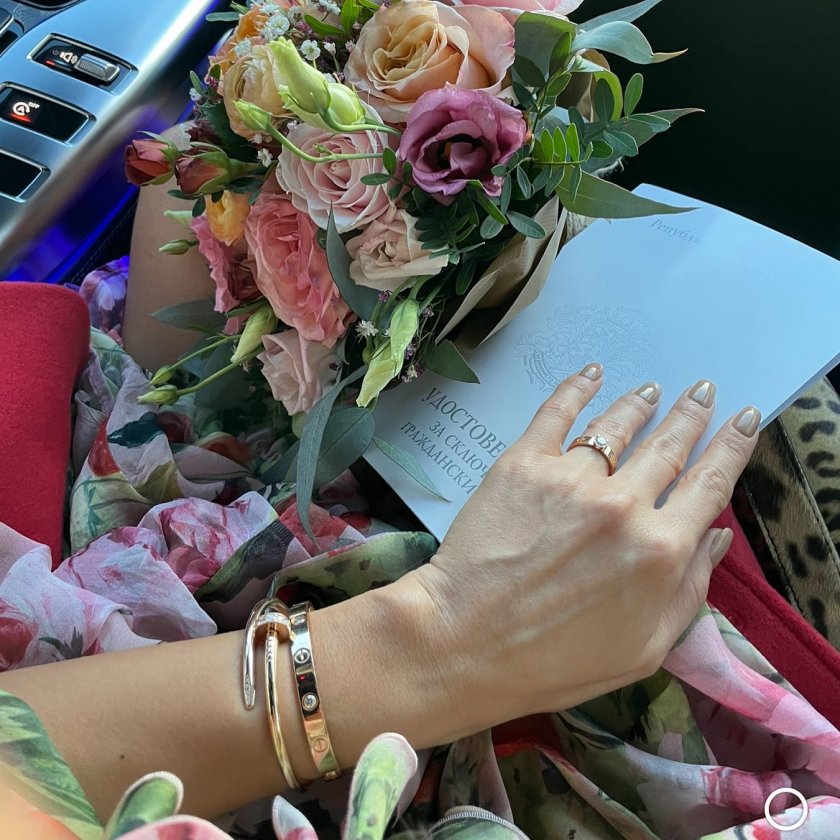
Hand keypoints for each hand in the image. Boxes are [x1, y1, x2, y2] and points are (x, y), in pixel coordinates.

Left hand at [411, 363, 759, 731]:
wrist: (466, 642)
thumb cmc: (555, 661)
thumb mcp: (644, 647)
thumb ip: (690, 588)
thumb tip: (717, 535)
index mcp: (662, 550)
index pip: (710, 484)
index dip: (732, 447)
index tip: (744, 420)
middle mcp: (623, 505)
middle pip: (668, 446)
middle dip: (690, 415)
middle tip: (701, 390)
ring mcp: (571, 479)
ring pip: (616, 427)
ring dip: (639, 404)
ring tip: (651, 390)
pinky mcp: (523, 465)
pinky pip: (557, 413)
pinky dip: (577, 388)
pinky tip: (591, 374)